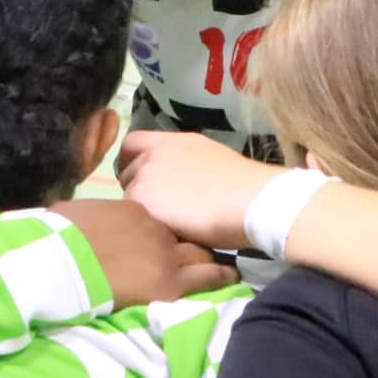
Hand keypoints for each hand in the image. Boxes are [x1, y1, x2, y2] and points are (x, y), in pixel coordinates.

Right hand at [48, 198, 236, 306]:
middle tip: (200, 236)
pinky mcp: (170, 282)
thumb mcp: (77, 212)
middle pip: (185, 227)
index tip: (166, 226)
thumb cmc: (62, 238)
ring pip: (198, 250)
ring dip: (207, 252)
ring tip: (219, 256)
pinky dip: (220, 274)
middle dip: (193, 231)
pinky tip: (229, 273)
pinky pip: (206, 276)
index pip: (161, 211)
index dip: (167, 218)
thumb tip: (88, 214)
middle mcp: (156, 225)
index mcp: (134, 207)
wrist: (64, 264)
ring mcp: (165, 253)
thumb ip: (95, 211)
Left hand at [115, 130, 283, 251]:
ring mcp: (144, 176)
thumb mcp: (209, 159)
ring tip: (166, 226)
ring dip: (143, 210)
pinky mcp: (141, 200)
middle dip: (138, 189)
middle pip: (127, 172)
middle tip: (158, 210)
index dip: (132, 160)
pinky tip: (165, 236)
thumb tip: (179, 181)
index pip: (132, 142)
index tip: (143, 178)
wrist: (249, 200)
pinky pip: (133, 216)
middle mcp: (153, 154)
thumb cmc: (242, 185)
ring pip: (129, 196)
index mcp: (171, 141)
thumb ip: (185, 164)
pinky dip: (145, 227)